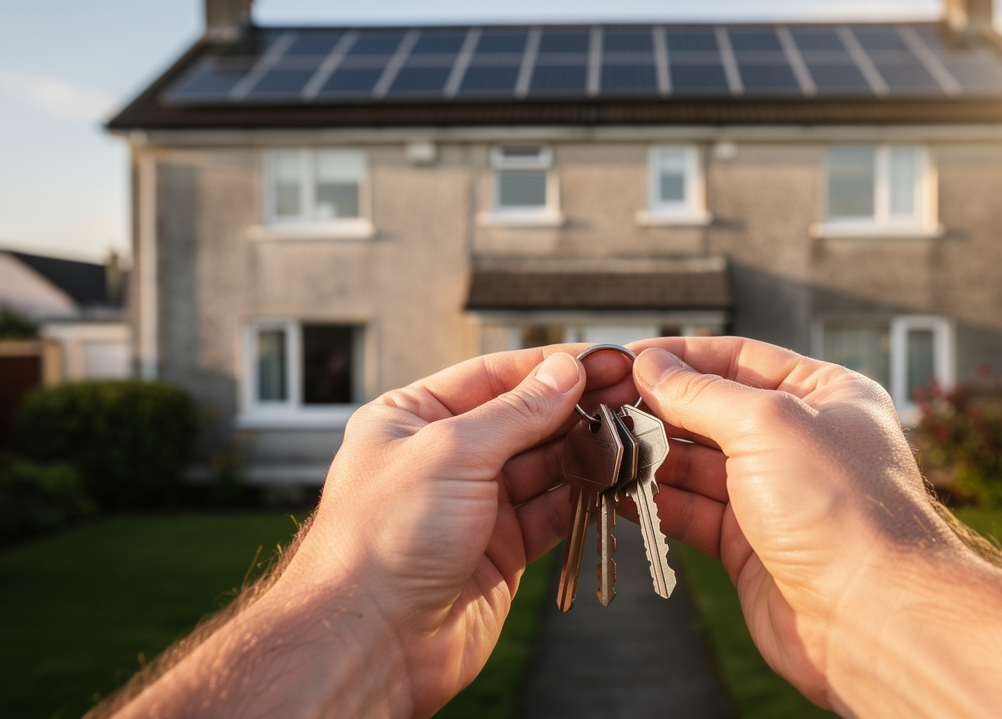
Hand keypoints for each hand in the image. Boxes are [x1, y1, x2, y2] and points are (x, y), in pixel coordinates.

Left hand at [267, 345, 633, 716]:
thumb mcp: (452, 452)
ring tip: (628, 437)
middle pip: (522, 419)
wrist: (373, 642)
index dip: (549, 366)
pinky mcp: (499, 549)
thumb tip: (562, 372)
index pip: (491, 376)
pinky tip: (610, 480)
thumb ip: (516, 412)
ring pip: (542, 466)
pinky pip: (550, 512)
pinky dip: (582, 497)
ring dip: (584, 452)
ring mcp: (472, 505)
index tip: (601, 359)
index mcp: (410, 419)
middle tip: (628, 396)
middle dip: (575, 408)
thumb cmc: (382, 540)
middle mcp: (441, 458)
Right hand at [627, 337, 965, 714]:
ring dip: (649, 457)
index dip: (680, 357)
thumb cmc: (840, 509)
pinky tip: (617, 491)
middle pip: (713, 412)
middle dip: (657, 409)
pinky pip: (693, 514)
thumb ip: (701, 395)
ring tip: (599, 448)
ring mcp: (776, 496)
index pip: (740, 358)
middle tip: (599, 407)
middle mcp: (802, 442)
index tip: (625, 359)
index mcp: (826, 395)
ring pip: (697, 466)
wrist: (871, 618)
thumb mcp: (766, 425)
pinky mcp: (752, 547)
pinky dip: (655, 502)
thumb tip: (651, 367)